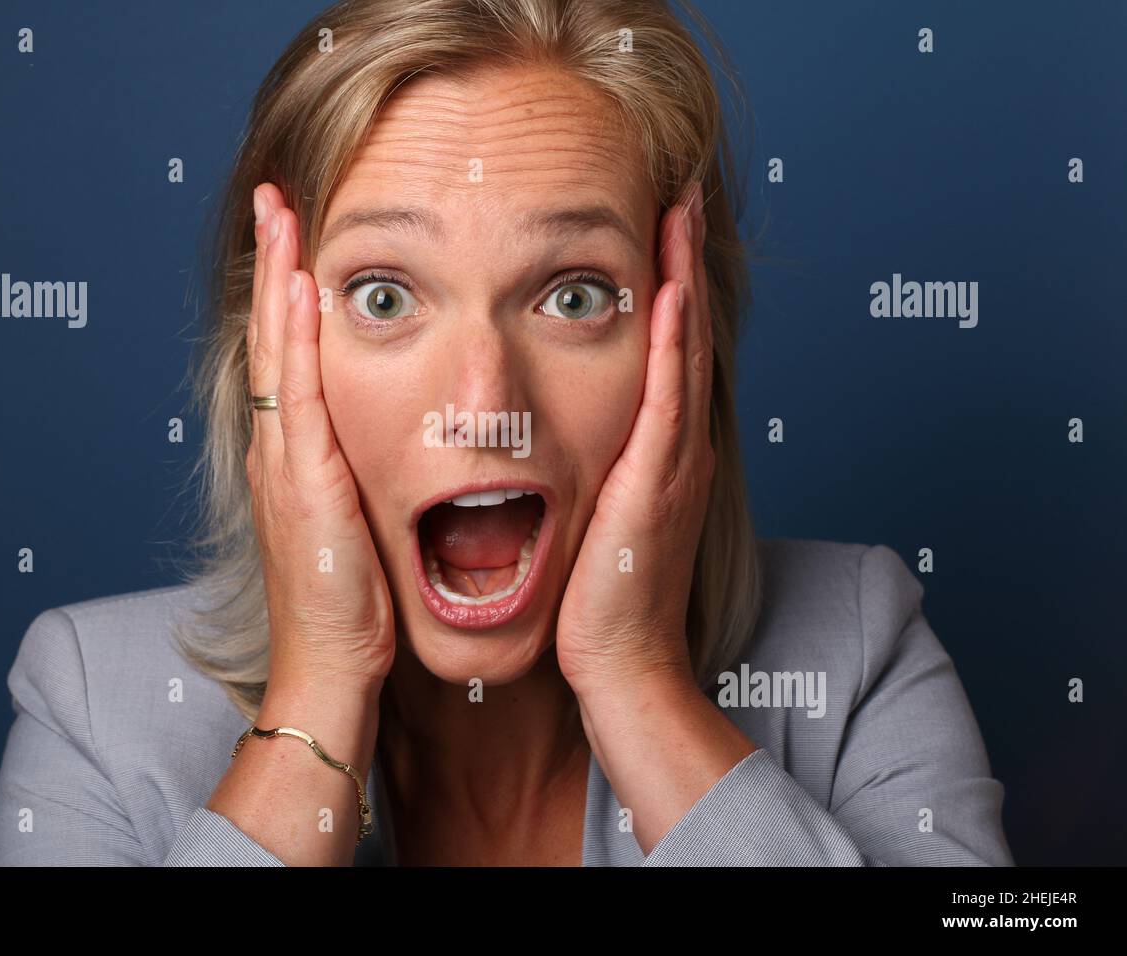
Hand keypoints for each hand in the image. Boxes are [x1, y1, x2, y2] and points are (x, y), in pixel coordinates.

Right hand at [246, 183, 395, 689]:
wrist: (332, 666)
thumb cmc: (349, 603)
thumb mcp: (352, 522)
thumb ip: (354, 475)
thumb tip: (379, 441)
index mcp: (295, 456)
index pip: (288, 354)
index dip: (287, 292)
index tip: (296, 236)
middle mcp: (280, 450)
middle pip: (272, 337)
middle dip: (272, 264)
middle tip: (273, 198)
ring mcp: (285, 463)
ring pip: (277, 353)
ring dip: (278, 280)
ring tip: (280, 215)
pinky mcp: (303, 484)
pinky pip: (298, 398)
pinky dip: (298, 341)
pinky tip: (305, 292)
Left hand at [556, 185, 714, 696]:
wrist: (623, 663)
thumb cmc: (602, 599)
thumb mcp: (595, 517)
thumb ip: (591, 470)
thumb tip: (554, 440)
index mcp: (657, 450)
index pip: (661, 349)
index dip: (662, 284)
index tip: (649, 227)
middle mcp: (676, 444)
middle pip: (680, 333)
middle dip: (679, 260)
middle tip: (674, 191)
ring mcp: (675, 460)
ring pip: (680, 351)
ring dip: (682, 277)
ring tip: (677, 213)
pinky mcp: (660, 482)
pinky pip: (668, 398)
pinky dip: (672, 343)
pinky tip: (670, 292)